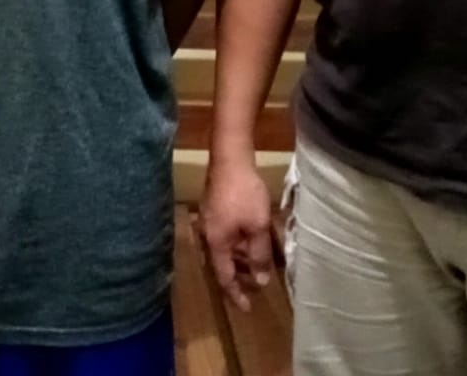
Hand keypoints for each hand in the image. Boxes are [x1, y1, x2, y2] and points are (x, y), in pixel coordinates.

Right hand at [200, 159, 278, 311]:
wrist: (230, 158)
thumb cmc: (244, 194)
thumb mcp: (257, 227)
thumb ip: (259, 255)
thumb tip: (259, 281)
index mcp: (215, 243)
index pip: (224, 277)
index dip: (236, 294)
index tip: (247, 308)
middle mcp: (207, 235)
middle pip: (220, 264)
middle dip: (236, 278)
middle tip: (252, 288)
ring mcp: (207, 221)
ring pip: (222, 249)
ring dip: (237, 260)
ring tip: (254, 266)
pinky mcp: (211, 209)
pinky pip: (222, 236)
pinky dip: (234, 245)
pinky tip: (247, 241)